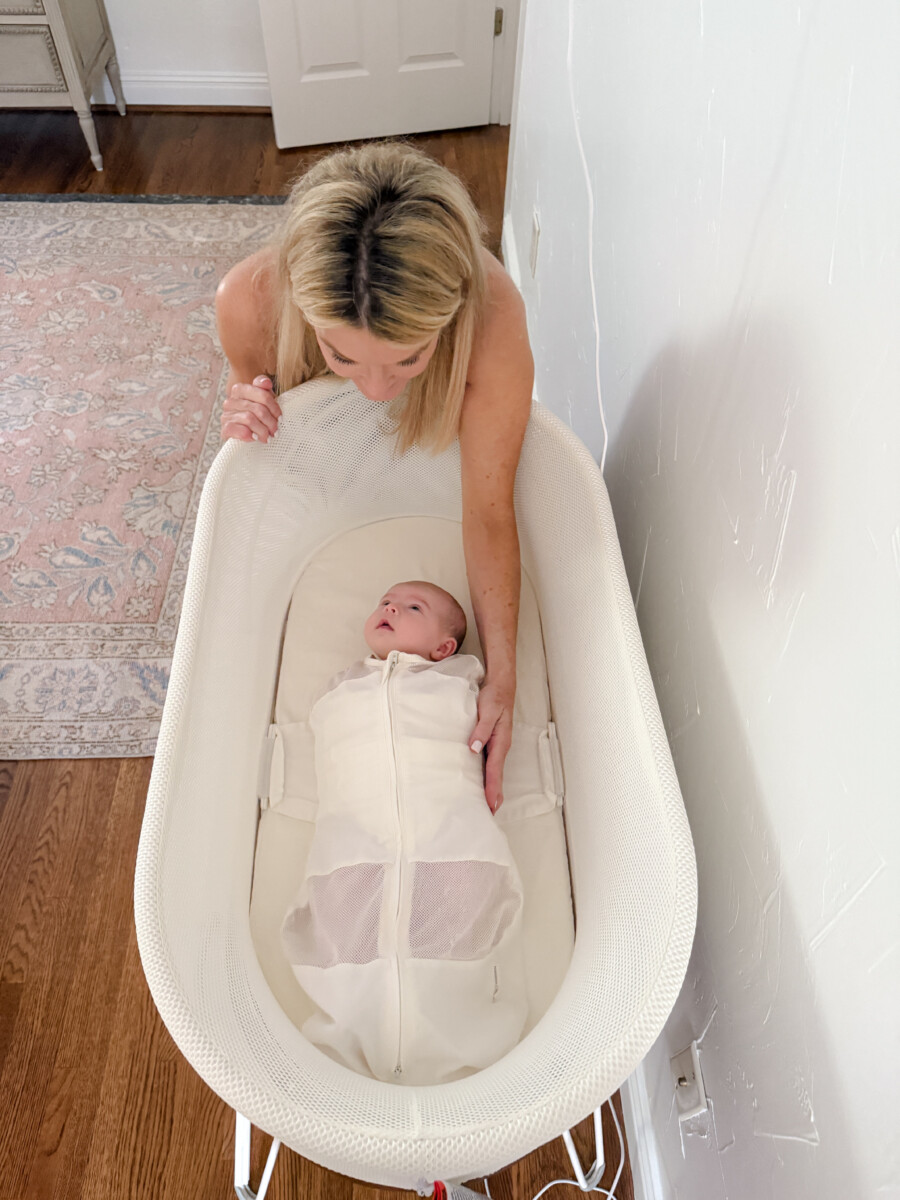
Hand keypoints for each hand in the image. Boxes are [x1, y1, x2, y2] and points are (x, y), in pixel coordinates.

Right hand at [221, 375, 281, 442]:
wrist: (242, 433)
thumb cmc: (255, 415)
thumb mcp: (262, 401)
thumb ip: (264, 390)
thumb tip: (266, 383)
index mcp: (240, 389)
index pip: (263, 395)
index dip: (275, 408)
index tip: (280, 418)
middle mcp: (231, 400)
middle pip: (258, 409)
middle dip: (270, 422)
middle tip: (276, 431)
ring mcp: (226, 414)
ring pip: (250, 419)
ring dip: (262, 430)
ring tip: (268, 437)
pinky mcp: (226, 428)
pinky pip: (241, 430)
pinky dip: (250, 435)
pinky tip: (255, 438)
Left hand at [469, 680, 513, 813]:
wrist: (501, 686)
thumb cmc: (495, 698)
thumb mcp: (488, 711)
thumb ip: (481, 730)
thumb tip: (474, 749)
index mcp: (501, 742)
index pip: (495, 770)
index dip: (492, 788)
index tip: (491, 803)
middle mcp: (501, 747)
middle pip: (497, 776)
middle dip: (495, 795)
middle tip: (490, 813)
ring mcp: (497, 746)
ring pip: (495, 772)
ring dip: (492, 788)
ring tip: (487, 806)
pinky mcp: (492, 743)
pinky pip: (491, 764)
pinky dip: (488, 777)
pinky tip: (482, 784)